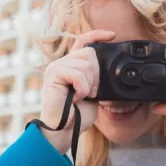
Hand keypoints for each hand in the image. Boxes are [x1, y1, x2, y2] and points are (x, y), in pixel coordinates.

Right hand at [39, 30, 115, 152]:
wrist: (64, 130)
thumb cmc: (77, 115)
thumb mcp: (93, 93)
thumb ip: (97, 78)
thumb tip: (108, 69)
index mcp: (72, 66)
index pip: (84, 42)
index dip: (98, 35)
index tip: (113, 35)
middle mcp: (62, 63)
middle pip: (89, 53)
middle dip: (97, 74)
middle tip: (91, 92)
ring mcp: (56, 67)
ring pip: (86, 65)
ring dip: (89, 85)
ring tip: (81, 97)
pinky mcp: (53, 74)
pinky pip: (78, 74)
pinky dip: (82, 88)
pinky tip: (76, 97)